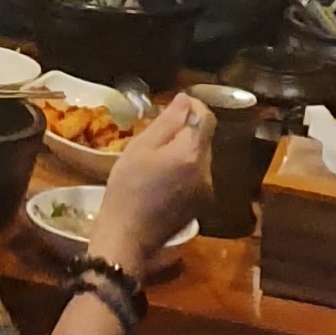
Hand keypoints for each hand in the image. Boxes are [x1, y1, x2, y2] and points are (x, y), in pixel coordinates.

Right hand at [90, 89, 210, 274]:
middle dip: (186, 129)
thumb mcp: (141, 146)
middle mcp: (207, 172)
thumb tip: (186, 99)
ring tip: (155, 155)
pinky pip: (197, 174)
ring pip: (200, 156)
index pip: (207, 118)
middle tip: (155, 133)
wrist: (129, 235)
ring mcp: (206, 191)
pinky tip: (161, 176)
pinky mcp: (201, 204)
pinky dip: (184, 167)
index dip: (193, 106)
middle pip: (204, 138)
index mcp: (192, 154)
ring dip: (184, 148)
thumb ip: (167, 121)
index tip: (172, 107)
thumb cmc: (128, 186)